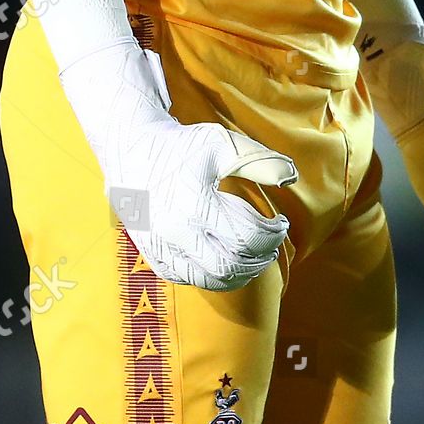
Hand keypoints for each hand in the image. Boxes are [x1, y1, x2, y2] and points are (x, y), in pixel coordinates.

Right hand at [62, 42, 296, 291]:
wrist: (131, 148)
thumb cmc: (182, 145)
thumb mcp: (222, 143)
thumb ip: (259, 160)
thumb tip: (291, 177)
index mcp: (195, 204)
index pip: (246, 237)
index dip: (272, 235)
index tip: (280, 222)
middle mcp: (175, 232)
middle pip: (229, 265)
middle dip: (259, 258)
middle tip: (271, 243)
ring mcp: (160, 247)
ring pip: (208, 280)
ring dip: (239, 273)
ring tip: (253, 256)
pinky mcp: (152, 254)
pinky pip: (187, 279)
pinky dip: (212, 276)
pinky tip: (225, 260)